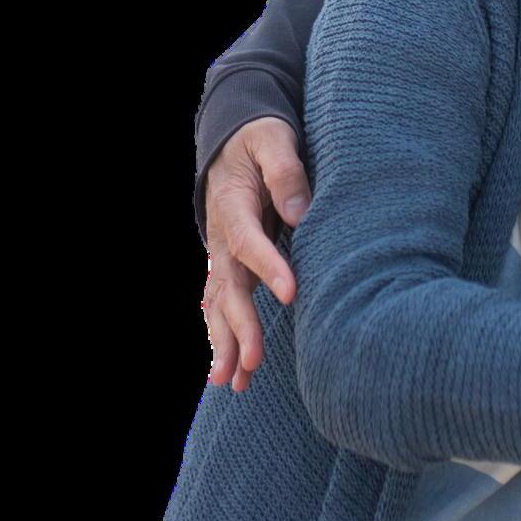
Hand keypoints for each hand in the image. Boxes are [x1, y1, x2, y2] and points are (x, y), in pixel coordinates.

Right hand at [202, 118, 308, 392]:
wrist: (231, 143)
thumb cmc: (259, 140)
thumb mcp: (273, 139)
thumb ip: (286, 171)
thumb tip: (301, 214)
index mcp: (232, 204)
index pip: (248, 240)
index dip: (267, 266)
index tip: (291, 292)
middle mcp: (221, 238)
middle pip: (227, 286)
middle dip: (239, 325)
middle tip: (251, 360)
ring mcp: (222, 257)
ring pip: (219, 305)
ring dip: (224, 343)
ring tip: (231, 381)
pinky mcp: (229, 269)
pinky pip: (221, 307)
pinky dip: (224, 340)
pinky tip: (231, 376)